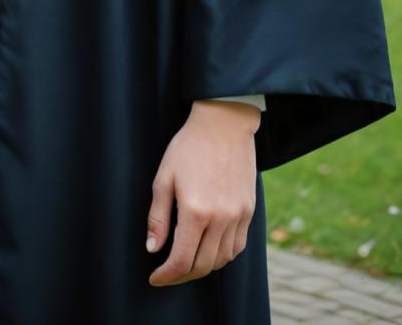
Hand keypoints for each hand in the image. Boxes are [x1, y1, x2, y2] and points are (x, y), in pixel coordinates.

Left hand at [145, 100, 258, 286]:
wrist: (223, 124)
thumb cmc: (189, 146)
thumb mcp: (164, 178)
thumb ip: (158, 217)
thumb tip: (152, 249)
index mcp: (195, 211)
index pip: (181, 261)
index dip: (166, 275)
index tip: (155, 277)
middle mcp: (220, 218)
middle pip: (203, 266)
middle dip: (182, 276)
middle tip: (168, 273)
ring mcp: (238, 216)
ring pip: (222, 260)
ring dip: (203, 267)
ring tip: (187, 262)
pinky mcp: (249, 210)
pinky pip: (238, 246)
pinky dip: (223, 255)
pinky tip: (210, 249)